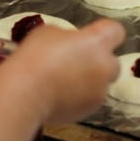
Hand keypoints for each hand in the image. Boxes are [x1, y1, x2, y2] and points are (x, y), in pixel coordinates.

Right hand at [10, 19, 124, 127]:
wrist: (24, 94)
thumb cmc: (33, 58)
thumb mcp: (46, 34)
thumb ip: (65, 37)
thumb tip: (67, 45)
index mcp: (98, 41)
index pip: (115, 31)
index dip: (103, 34)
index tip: (89, 38)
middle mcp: (106, 65)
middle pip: (111, 63)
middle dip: (97, 64)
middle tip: (73, 65)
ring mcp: (99, 91)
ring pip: (99, 85)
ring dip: (86, 83)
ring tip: (61, 86)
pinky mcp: (88, 110)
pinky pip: (86, 102)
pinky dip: (76, 100)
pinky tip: (56, 99)